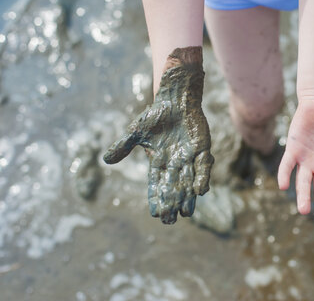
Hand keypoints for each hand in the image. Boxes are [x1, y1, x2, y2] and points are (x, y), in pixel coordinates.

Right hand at [103, 47, 213, 223]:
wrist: (176, 99)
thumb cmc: (156, 114)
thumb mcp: (136, 131)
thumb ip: (123, 146)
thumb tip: (105, 160)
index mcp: (159, 161)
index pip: (156, 183)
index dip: (156, 198)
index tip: (156, 214)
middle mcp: (175, 162)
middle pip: (172, 186)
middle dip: (171, 202)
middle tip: (170, 220)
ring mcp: (189, 156)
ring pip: (188, 180)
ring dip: (187, 196)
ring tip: (186, 213)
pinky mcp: (202, 148)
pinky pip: (202, 165)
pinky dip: (202, 177)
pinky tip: (200, 191)